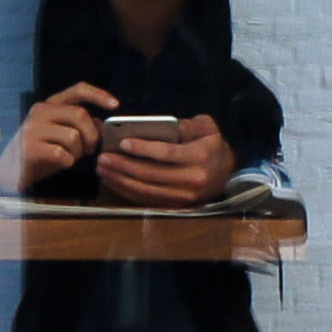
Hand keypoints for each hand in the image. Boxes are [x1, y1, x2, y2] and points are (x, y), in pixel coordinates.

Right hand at [4, 84, 114, 193]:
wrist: (11, 171)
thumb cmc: (42, 151)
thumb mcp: (61, 133)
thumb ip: (80, 125)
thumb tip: (102, 124)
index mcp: (49, 104)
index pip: (78, 90)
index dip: (99, 95)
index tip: (115, 105)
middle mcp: (39, 112)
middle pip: (80, 115)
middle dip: (92, 135)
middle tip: (90, 149)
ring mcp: (33, 130)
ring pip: (73, 137)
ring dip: (78, 152)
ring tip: (70, 157)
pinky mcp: (30, 149)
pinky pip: (63, 154)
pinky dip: (68, 162)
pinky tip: (60, 163)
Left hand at [94, 119, 230, 208]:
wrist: (228, 174)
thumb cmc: (212, 146)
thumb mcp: (206, 127)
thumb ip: (185, 124)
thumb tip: (158, 126)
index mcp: (200, 157)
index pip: (167, 154)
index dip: (144, 149)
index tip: (123, 143)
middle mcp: (193, 180)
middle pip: (152, 174)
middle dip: (124, 166)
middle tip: (103, 158)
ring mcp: (184, 197)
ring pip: (146, 190)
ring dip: (121, 180)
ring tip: (103, 169)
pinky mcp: (176, 207)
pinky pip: (147, 201)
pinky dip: (127, 192)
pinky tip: (113, 181)